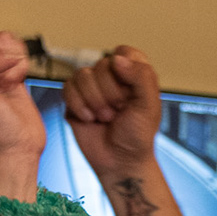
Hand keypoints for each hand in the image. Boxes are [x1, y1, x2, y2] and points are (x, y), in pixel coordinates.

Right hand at [61, 46, 192, 215]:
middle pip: (100, 65)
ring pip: (81, 76)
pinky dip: (78, 106)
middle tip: (118, 112)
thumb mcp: (149, 106)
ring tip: (105, 117)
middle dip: (109, 93)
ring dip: (94, 101)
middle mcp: (112, 78)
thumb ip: (141, 77)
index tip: (129, 91)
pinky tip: (89, 119)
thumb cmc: (137, 137)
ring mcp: (91, 88)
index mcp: (133, 74)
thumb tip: (118, 59)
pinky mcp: (74, 100)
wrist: (119, 162)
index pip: (124, 53)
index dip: (124, 70)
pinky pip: (67, 89)